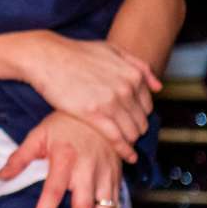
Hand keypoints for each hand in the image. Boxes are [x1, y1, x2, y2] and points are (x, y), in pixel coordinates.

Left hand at [0, 111, 132, 207]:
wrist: (100, 109)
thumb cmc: (65, 122)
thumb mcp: (39, 134)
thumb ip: (20, 157)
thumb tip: (0, 177)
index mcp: (65, 158)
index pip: (54, 190)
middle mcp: (88, 169)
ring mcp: (106, 175)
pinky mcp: (117, 178)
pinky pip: (116, 207)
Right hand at [20, 37, 157, 156]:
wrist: (48, 57)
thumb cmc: (76, 54)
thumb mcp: (112, 50)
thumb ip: (138, 66)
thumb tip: (158, 87)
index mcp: (132, 75)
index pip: (147, 106)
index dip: (139, 116)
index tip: (130, 121)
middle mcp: (126, 88)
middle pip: (141, 121)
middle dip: (135, 130)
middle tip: (124, 134)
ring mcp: (111, 102)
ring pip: (132, 132)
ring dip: (129, 141)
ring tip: (122, 144)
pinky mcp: (94, 114)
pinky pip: (117, 139)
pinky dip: (124, 150)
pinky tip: (127, 157)